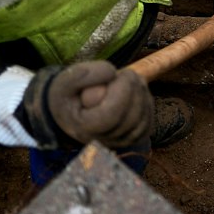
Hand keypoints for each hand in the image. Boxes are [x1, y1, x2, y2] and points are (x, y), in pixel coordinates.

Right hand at [23, 61, 152, 149]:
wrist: (71, 111)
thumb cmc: (68, 96)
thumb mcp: (64, 81)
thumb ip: (83, 74)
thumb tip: (111, 72)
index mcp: (84, 128)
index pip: (112, 114)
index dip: (122, 90)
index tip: (121, 72)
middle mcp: (104, 140)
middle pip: (131, 116)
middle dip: (133, 89)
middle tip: (125, 73)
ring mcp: (121, 141)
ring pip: (143, 117)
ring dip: (141, 93)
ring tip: (127, 81)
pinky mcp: (134, 137)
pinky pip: (148, 119)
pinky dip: (146, 101)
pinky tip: (134, 91)